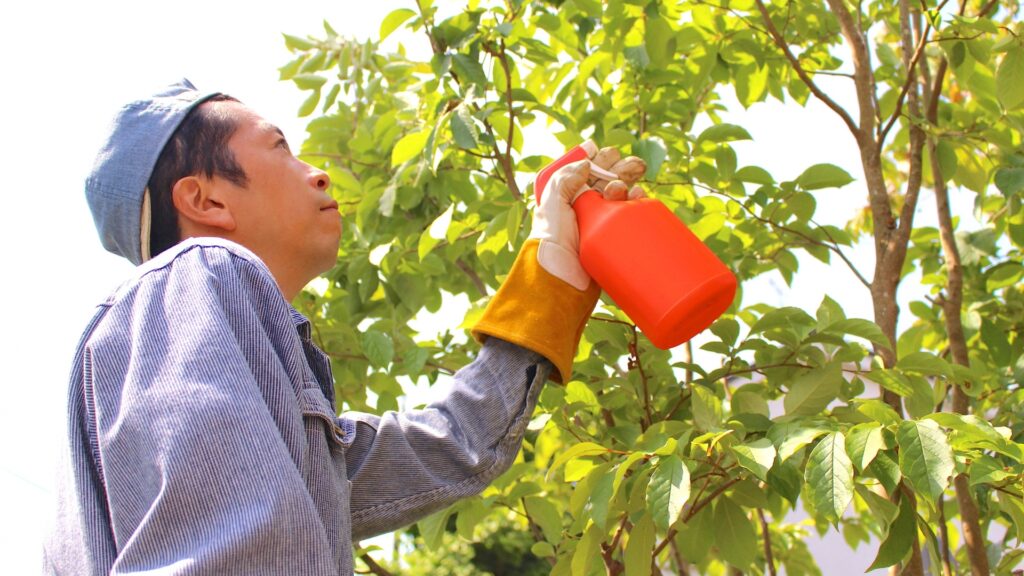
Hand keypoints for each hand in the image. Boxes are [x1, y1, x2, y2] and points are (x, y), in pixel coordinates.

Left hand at [528, 141, 647, 289]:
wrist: (562, 275)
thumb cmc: (552, 240)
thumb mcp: (551, 204)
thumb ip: (564, 179)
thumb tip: (587, 164)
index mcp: (567, 196)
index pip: (586, 170)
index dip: (599, 159)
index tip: (608, 153)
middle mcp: (584, 206)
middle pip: (607, 179)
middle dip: (620, 167)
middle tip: (632, 166)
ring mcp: (600, 221)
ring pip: (620, 193)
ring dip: (628, 183)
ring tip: (627, 188)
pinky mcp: (614, 235)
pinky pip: (628, 214)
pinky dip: (636, 201)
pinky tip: (639, 195)